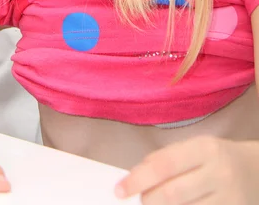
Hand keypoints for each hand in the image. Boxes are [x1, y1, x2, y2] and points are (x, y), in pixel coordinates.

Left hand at [114, 135, 258, 203]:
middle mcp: (218, 173)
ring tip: (157, 203)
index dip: (137, 178)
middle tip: (142, 198)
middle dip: (148, 199)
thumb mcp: (196, 148)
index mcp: (205, 148)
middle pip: (171, 194)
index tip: (119, 189)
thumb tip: (134, 175)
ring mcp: (228, 199)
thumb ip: (167, 158)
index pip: (164, 165)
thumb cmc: (219, 158)